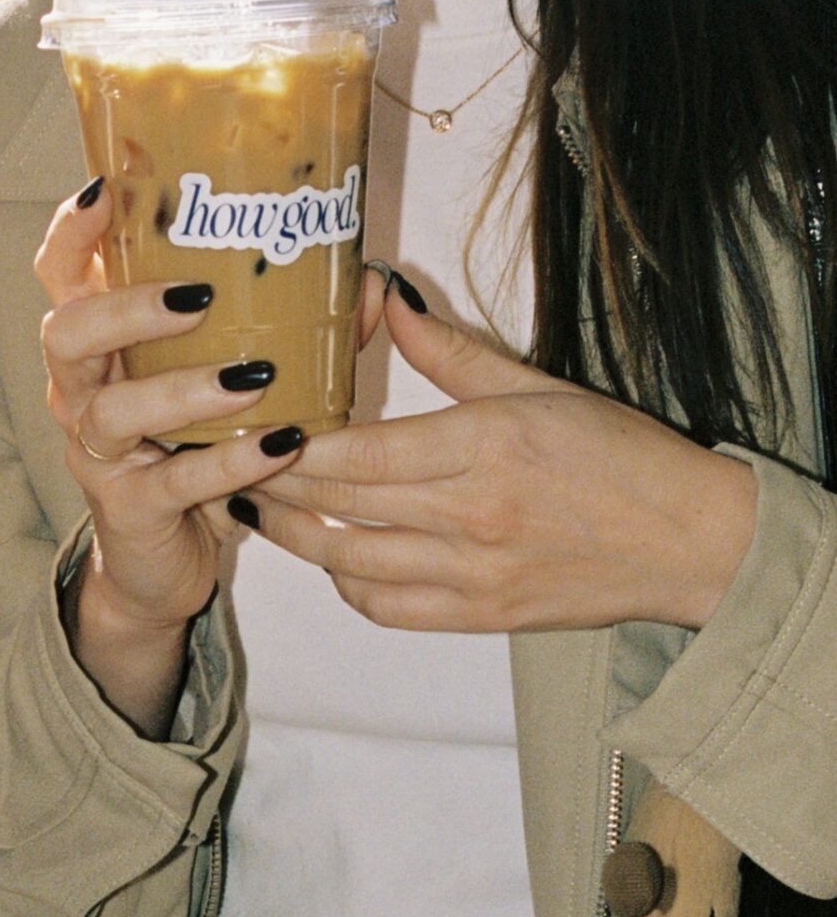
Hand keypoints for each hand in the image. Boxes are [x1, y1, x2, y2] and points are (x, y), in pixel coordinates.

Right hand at [38, 181, 333, 734]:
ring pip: (113, 411)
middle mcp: (80, 394)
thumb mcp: (225, 385)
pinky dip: (228, 462)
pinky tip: (279, 446)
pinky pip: (171, 481)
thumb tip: (369, 282)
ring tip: (251, 378)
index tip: (110, 191)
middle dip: (125, 310)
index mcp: (96, 348)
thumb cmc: (191, 454)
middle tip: (196, 296)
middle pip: (65, 334)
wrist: (159, 566)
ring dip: (182, 388)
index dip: (74, 230)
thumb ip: (287, 332)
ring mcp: (98, 455)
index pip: (59, 274)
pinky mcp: (128, 511)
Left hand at [246, 283, 758, 633]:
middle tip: (226, 461)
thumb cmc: (621, 457)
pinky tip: (329, 558)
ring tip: (256, 506)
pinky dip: (346, 585)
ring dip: (293, 536)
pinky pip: (385, 607)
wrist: (690, 543)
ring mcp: (471, 574)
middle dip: (272, 482)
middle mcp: (469, 516)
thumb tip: (387, 299)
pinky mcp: (479, 617)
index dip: (290, 442)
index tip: (248, 422)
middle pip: (338, 503)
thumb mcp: (539, 387)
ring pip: (347, 561)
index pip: (357, 451)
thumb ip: (452, 351)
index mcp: (483, 447)